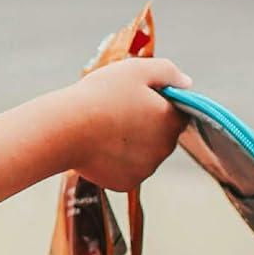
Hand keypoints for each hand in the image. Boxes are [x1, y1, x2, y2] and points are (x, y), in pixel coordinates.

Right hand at [63, 58, 191, 190]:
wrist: (66, 130)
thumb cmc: (101, 96)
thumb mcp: (136, 70)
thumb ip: (168, 72)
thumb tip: (186, 83)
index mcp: (171, 120)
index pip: (178, 113)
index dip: (158, 103)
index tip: (136, 98)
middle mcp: (164, 149)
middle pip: (161, 135)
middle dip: (146, 125)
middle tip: (116, 113)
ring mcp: (145, 169)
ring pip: (144, 155)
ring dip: (132, 145)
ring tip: (104, 130)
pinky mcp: (126, 183)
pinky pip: (126, 170)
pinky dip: (116, 162)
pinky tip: (99, 148)